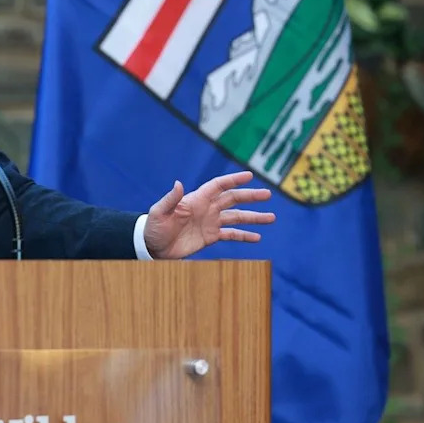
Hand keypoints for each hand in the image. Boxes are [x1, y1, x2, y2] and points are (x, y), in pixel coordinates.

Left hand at [143, 170, 274, 259]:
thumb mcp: (159, 212)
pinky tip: (257, 237)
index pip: (218, 186)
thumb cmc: (154, 227)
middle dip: (250, 196)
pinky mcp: (210, 237)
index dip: (233, 180)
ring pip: (236, 217)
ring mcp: (210, 222)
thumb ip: (170, 199)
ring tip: (271, 218)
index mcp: (196, 199)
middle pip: (233, 199)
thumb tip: (177, 183)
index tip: (249, 175)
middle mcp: (206, 208)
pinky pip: (231, 234)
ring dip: (253, 217)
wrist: (152, 246)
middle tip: (268, 194)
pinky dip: (244, 235)